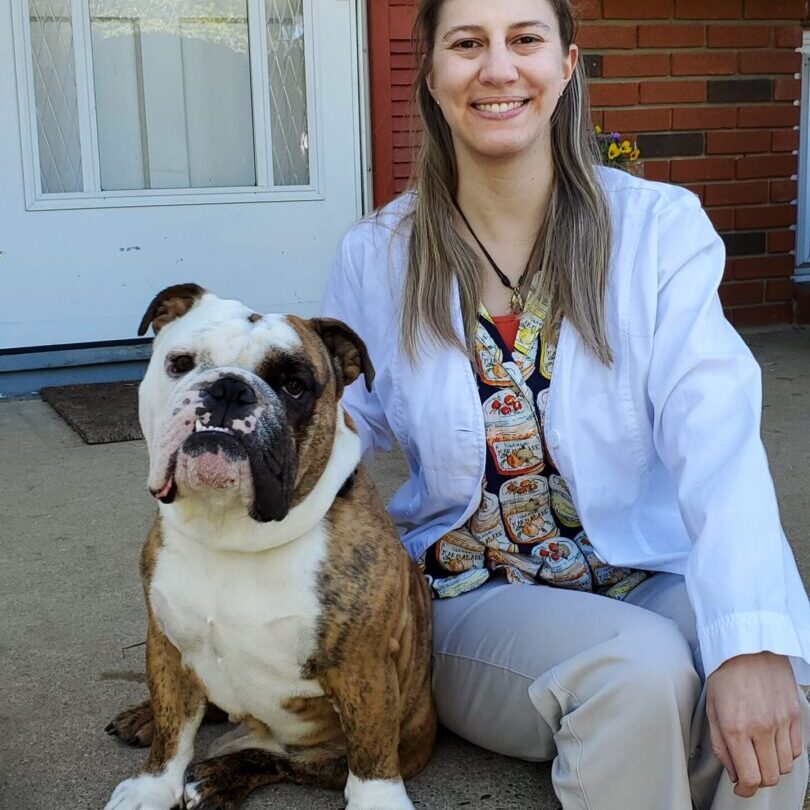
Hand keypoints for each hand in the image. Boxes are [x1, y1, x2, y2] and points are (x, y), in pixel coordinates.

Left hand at [706, 652, 802, 797]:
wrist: (748, 648)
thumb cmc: (725, 674)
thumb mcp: (711, 708)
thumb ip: (721, 745)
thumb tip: (733, 772)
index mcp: (736, 727)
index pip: (749, 777)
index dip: (745, 790)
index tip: (740, 789)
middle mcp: (761, 729)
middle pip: (770, 777)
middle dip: (758, 781)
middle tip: (749, 772)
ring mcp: (781, 723)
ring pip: (785, 767)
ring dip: (772, 767)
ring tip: (759, 755)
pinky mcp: (794, 717)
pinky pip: (796, 751)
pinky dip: (785, 754)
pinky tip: (772, 743)